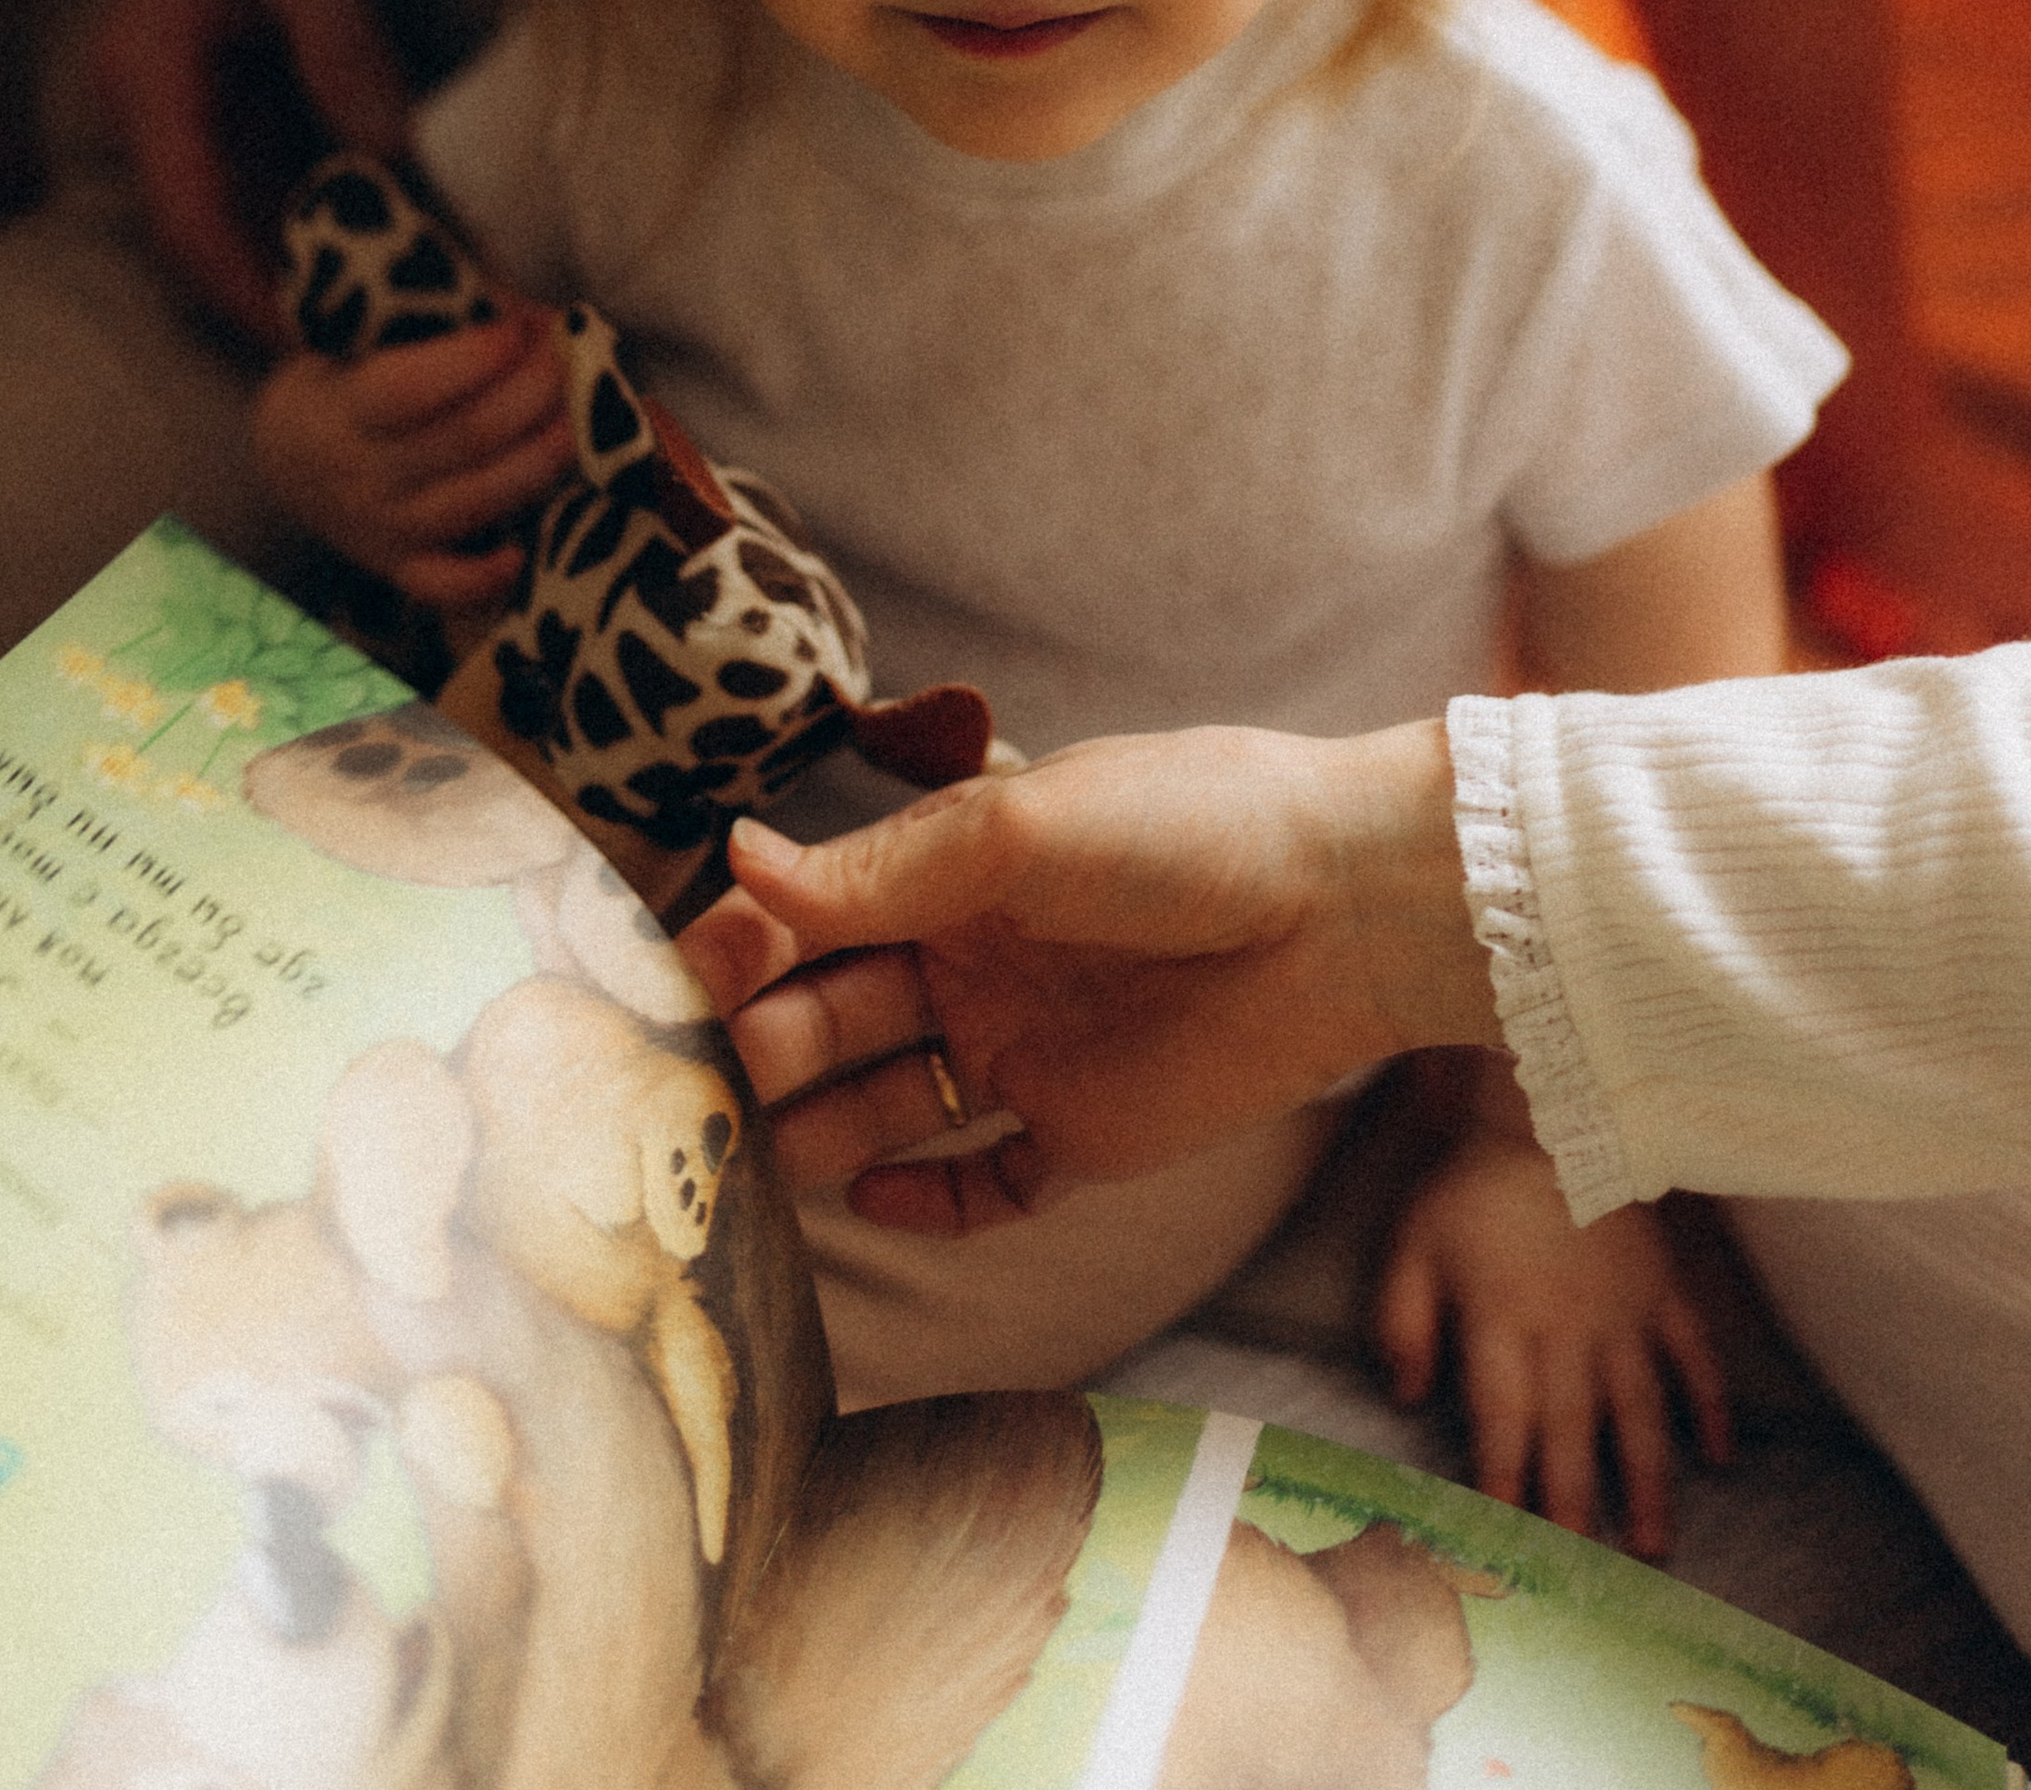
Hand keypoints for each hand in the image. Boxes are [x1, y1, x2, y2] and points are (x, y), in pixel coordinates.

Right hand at [91, 0, 409, 338]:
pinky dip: (319, 195)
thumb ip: (341, 48)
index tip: (325, 352)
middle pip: (210, 229)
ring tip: (410, 298)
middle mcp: (150, 98)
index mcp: (148, 74)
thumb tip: (389, 161)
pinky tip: (399, 223)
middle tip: (391, 344)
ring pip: (240, 200)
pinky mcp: (219, 78)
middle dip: (291, 289)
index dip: (250, 296)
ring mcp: (181, 92)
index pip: (187, 221)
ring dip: (312, 247)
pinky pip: (264, 159)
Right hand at [251, 307, 574, 601]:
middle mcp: (361, 477)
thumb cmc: (349, 372)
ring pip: (479, 502)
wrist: (287, 453)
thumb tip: (545, 322)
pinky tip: (523, 545)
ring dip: (544, 455)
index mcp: (343, 409)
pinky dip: (490, 575)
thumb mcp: (368, 334)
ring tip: (578, 413)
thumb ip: (449, 320)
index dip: (480, 357)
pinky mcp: (403, 568)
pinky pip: (449, 586)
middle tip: (567, 357)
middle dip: (534, 391)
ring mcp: (383, 530)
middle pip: (468, 438)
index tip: (523, 326)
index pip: (414, 387)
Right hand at [674, 720, 1497, 1230]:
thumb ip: (881, 870)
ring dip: (813, 1129)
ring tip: (743, 1164)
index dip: (745, 947)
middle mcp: (970, 962)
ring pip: (882, 1104)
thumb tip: (738, 859)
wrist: (1345, 907)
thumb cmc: (1190, 828)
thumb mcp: (1021, 832)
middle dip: (757, 1046)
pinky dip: (923, 1201)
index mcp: (949, 872)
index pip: (813, 916)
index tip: (684, 978)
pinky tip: (872, 1198)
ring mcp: (1021, 1051)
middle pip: (830, 1015)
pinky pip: (981, 1185)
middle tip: (687, 1091)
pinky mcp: (1080, 1134)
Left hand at [1375, 1127, 1728, 1558]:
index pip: (1503, 1418)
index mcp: (1503, 1320)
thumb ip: (1403, 1322)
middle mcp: (1568, 1329)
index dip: (1504, 1480)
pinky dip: (1711, 1405)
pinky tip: (1723, 1456)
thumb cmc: (1473, 1187)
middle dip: (1575, 1504)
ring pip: (1641, 1411)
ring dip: (1649, 1480)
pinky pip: (1694, 1356)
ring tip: (1656, 1544)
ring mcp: (1624, 1313)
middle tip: (1584, 1572)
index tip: (1506, 1538)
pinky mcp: (1664, 1290)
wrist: (1550, 1113)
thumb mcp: (1413, 1244)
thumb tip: (1409, 1398)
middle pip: (1573, 1430)